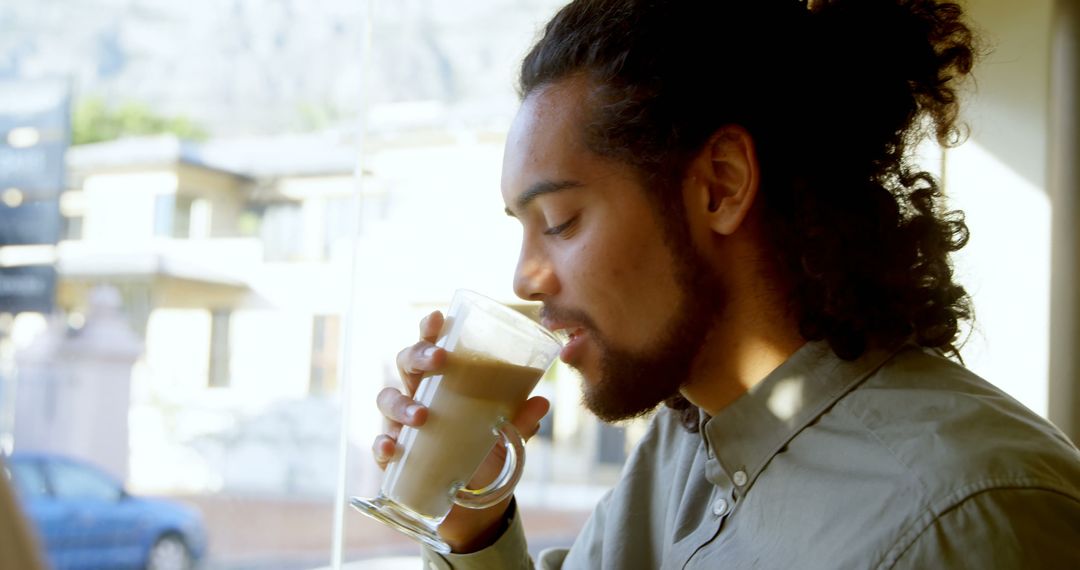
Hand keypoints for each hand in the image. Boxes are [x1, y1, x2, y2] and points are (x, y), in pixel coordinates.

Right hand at [373, 310, 550, 552]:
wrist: (470, 501)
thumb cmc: (482, 452)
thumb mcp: (505, 436)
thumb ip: (520, 420)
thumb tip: (542, 402)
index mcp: (442, 381)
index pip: (430, 345)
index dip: (429, 329)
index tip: (437, 318)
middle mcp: (417, 395)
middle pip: (405, 363)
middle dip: (418, 356)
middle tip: (438, 360)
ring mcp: (401, 423)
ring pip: (387, 400)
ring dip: (402, 404)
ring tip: (422, 416)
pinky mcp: (392, 454)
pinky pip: (379, 444)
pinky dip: (382, 444)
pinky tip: (393, 447)